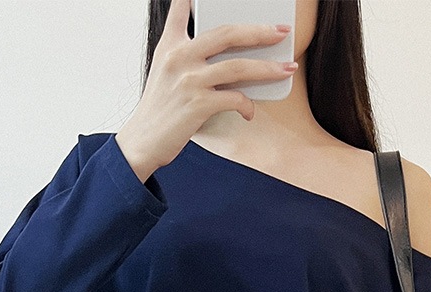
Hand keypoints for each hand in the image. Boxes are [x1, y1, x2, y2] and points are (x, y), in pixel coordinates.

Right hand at [115, 0, 297, 178]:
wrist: (143, 141)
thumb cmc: (160, 108)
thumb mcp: (166, 71)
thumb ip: (187, 54)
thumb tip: (227, 54)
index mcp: (170, 44)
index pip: (181, 8)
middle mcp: (179, 56)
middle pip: (227, 33)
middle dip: (259, 31)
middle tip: (282, 32)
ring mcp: (189, 80)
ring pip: (238, 66)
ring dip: (268, 68)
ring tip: (287, 69)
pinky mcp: (198, 104)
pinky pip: (234, 98)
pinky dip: (247, 105)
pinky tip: (249, 111)